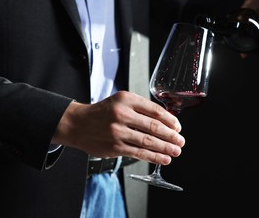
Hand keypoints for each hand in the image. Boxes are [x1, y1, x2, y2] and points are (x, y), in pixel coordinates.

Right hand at [53, 91, 183, 164]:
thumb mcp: (121, 101)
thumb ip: (141, 108)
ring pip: (148, 141)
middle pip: (154, 126)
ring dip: (165, 148)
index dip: (170, 120)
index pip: (155, 110)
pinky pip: (139, 153)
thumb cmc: (103, 112)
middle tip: (181, 141)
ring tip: (176, 151)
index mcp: (127, 100)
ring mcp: (118, 132)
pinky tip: (163, 159)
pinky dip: (153, 157)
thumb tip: (166, 121)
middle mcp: (122, 114)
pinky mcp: (115, 147)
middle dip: (171, 136)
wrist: (78, 124)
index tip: (178, 127)